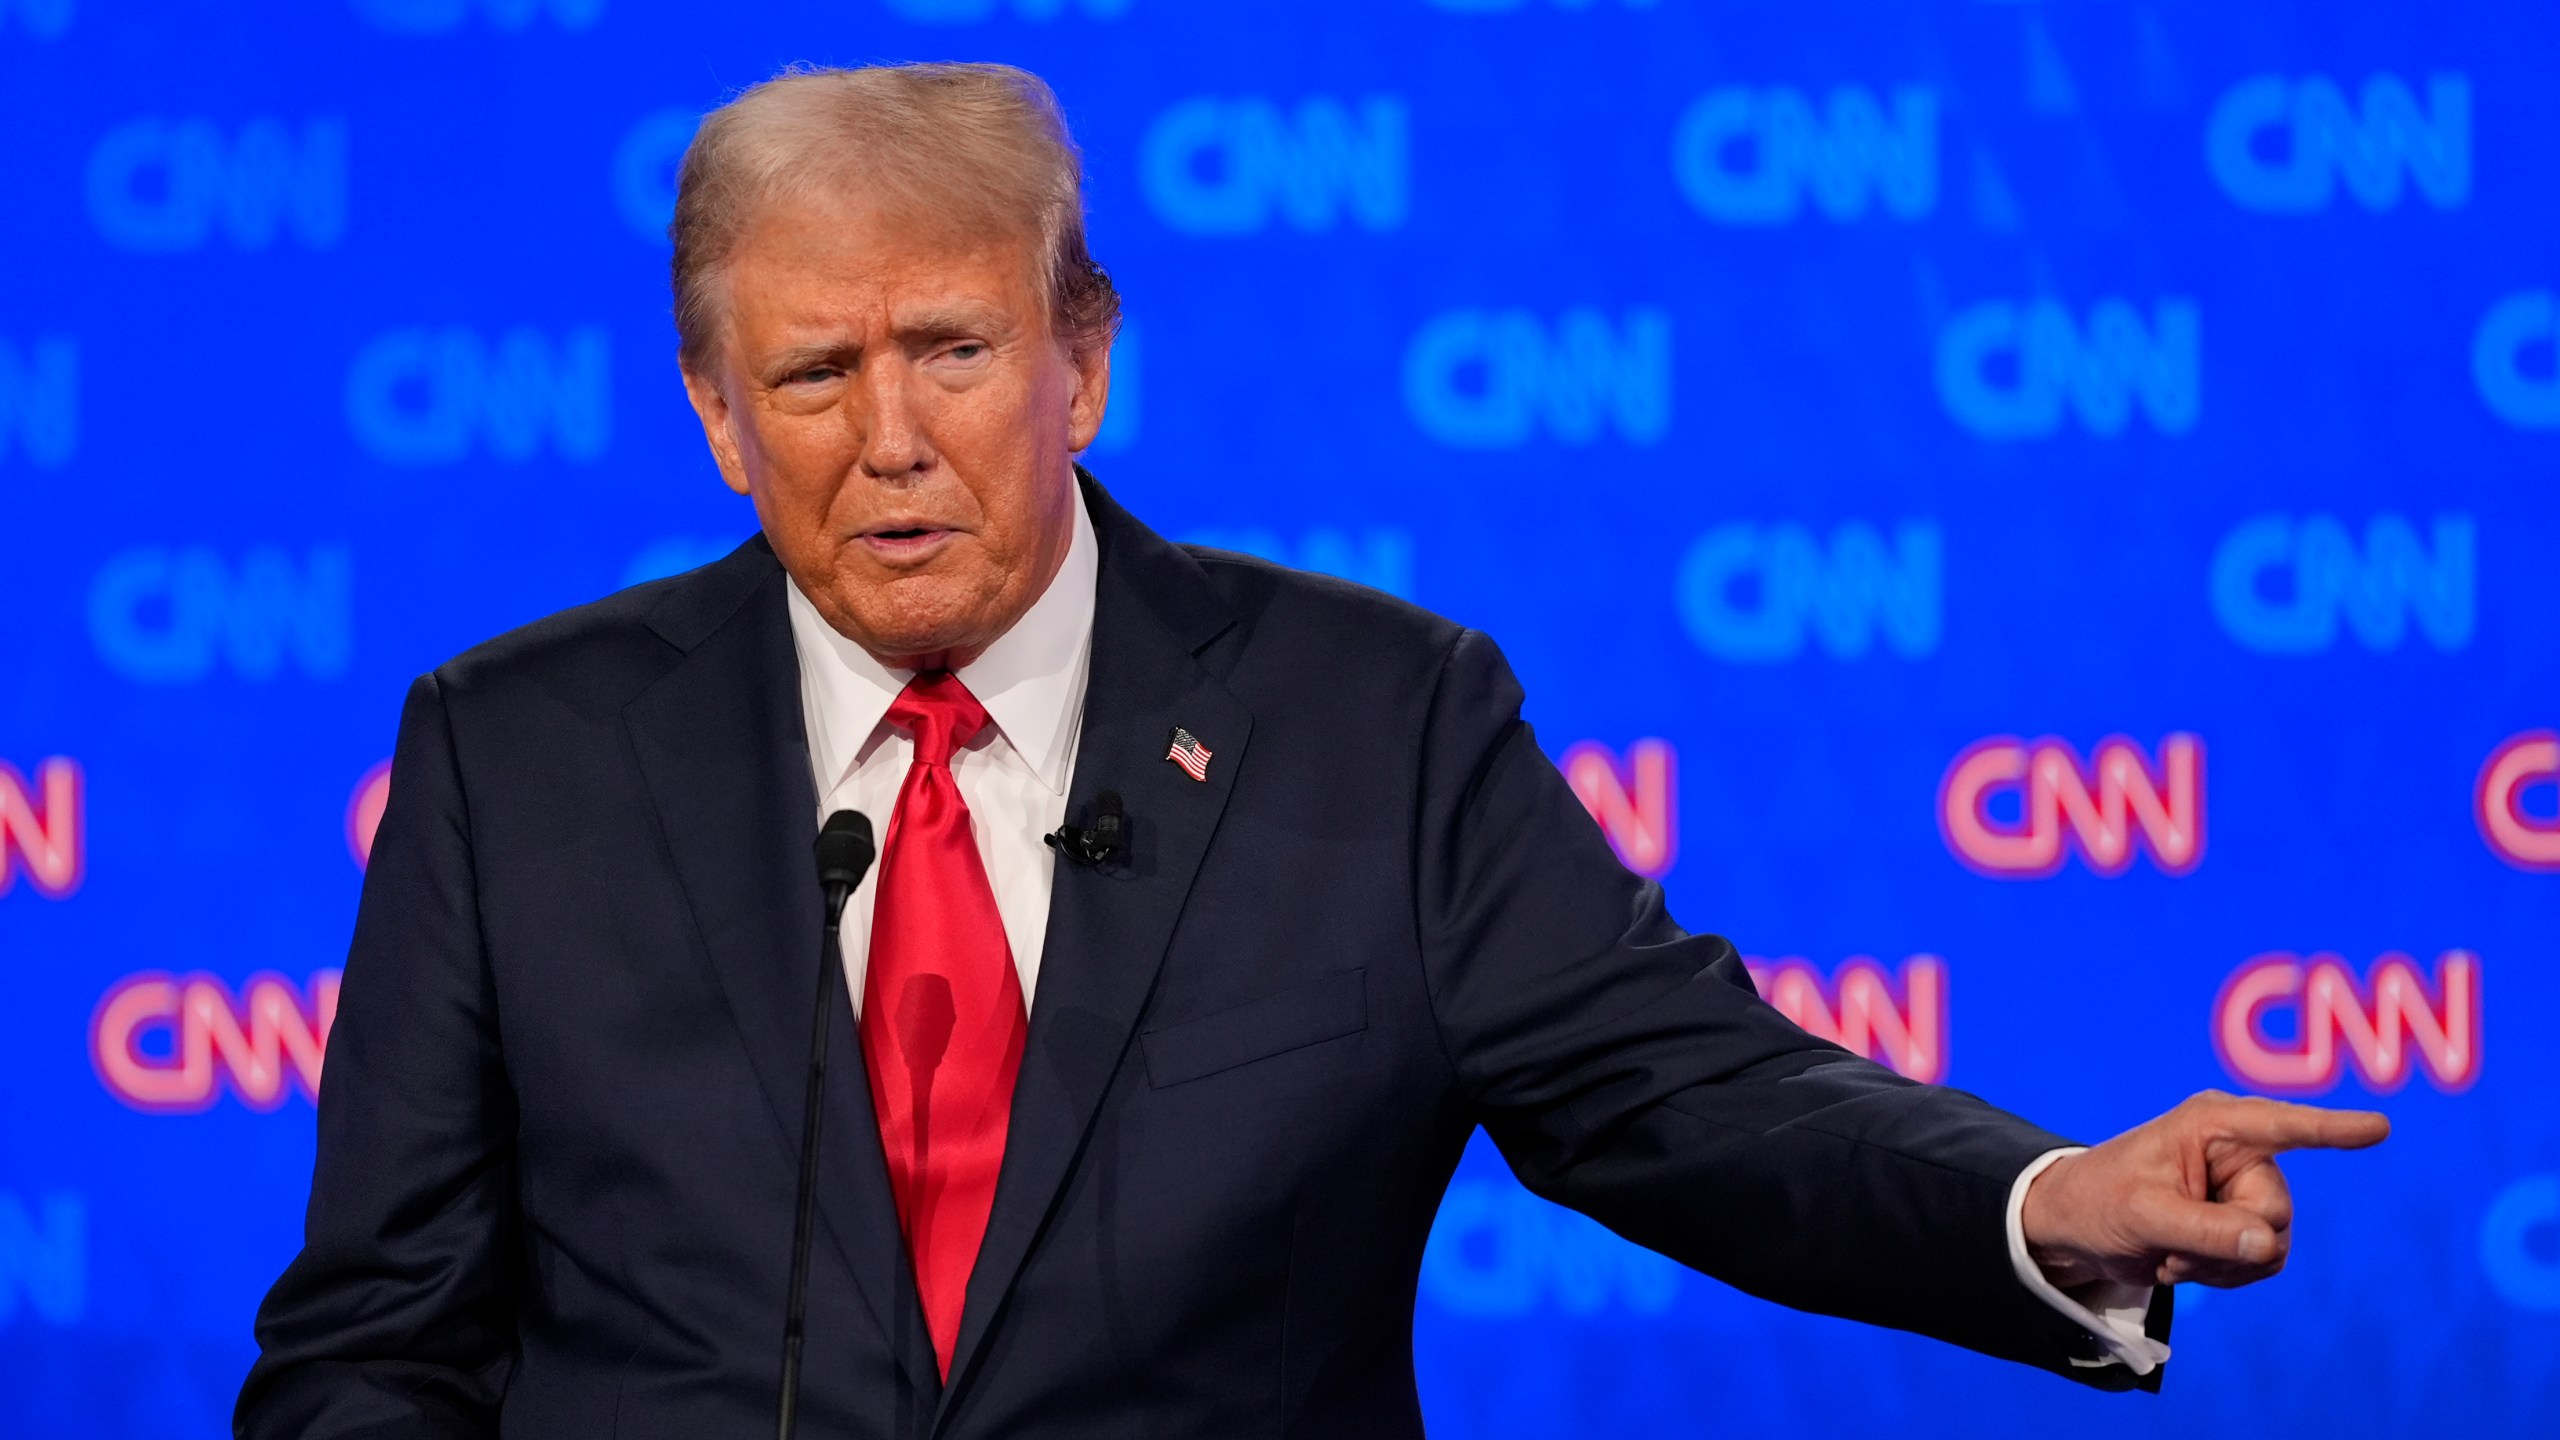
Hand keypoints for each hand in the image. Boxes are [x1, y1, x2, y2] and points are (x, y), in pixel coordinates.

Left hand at [2020, 1090, 2388, 1292]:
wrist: (2077, 1228)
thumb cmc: (2099, 1202)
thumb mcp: (2143, 1216)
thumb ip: (2206, 1230)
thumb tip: (2270, 1243)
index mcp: (2214, 1125)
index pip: (2284, 1127)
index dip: (2333, 1129)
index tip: (2380, 1127)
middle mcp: (2240, 1151)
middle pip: (2274, 1212)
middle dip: (2225, 1241)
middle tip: (2170, 1243)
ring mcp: (2246, 1189)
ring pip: (2274, 1244)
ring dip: (2221, 1263)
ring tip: (2171, 1251)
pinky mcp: (2245, 1223)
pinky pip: (2263, 1261)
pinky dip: (2222, 1274)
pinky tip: (2182, 1261)